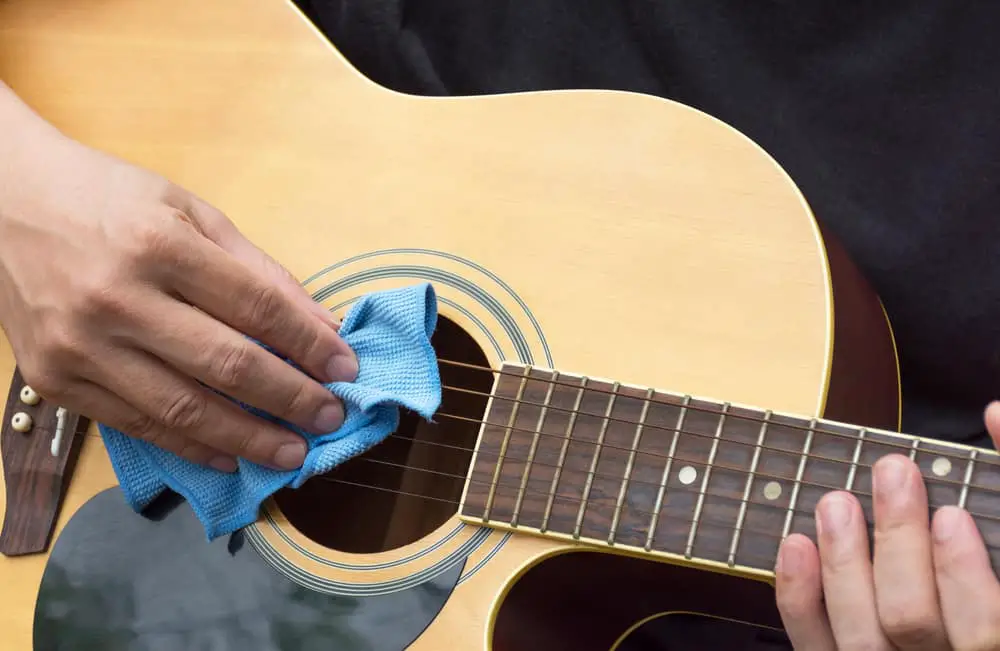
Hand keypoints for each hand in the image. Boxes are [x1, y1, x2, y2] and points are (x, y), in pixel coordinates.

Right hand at [0, 106, 356, 472]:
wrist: (1, 200)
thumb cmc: (108, 200)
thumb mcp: (191, 213)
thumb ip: (260, 272)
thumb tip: (323, 327)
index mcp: (158, 246)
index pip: (257, 308)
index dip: (310, 345)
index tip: (347, 371)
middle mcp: (116, 300)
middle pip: (225, 366)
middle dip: (290, 399)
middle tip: (330, 419)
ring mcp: (79, 346)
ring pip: (182, 409)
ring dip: (248, 438)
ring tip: (292, 453)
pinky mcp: (54, 381)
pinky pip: (136, 426)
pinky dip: (190, 446)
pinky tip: (231, 456)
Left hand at [775, 402, 999, 649]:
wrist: (942, 624)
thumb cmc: (976, 575)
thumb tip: (994, 413)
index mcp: (991, 638)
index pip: (987, 627)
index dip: (963, 574)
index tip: (950, 515)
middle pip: (911, 620)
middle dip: (897, 544)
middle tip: (892, 474)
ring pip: (861, 637)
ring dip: (844, 564)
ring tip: (837, 502)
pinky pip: (815, 646)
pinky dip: (800, 596)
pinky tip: (797, 544)